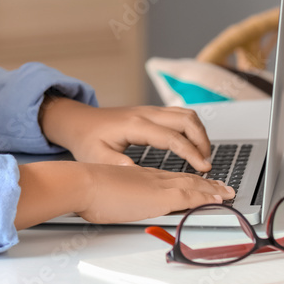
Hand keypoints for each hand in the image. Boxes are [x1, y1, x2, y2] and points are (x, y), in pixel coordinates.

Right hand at [14, 160, 235, 227]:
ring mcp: (157, 185)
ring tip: (226, 193)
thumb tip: (116, 201)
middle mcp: (152, 176)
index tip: (199, 182)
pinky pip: (190, 196)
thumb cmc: (87, 189)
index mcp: (139, 175)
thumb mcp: (106, 189)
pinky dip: (206, 197)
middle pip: (185, 179)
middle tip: (222, 187)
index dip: (187, 179)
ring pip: (192, 185)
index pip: (170, 177)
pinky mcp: (160, 197)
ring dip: (212, 189)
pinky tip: (217, 199)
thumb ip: (118, 193)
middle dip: (206, 184)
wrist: (82, 183)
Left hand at [40, 99, 213, 171]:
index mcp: (134, 125)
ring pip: (185, 113)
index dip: (191, 153)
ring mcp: (148, 110)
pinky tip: (191, 145)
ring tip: (202, 156)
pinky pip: (178, 114)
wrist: (77, 121)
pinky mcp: (150, 112)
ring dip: (199, 133)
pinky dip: (191, 128)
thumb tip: (137, 173)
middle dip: (202, 141)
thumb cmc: (86, 139)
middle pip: (186, 119)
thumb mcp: (96, 157)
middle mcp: (145, 113)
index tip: (203, 168)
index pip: (172, 137)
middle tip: (206, 163)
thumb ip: (116, 165)